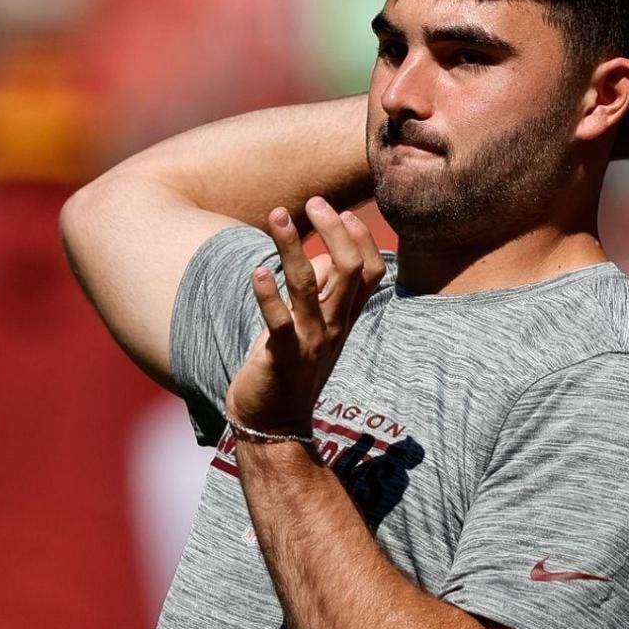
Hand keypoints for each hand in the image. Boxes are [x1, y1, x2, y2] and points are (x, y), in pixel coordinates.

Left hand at [224, 197, 386, 434]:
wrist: (274, 426)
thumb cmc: (288, 370)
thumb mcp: (311, 328)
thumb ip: (321, 294)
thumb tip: (324, 257)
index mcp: (344, 318)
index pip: (370, 271)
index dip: (361, 239)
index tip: (342, 212)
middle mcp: (334, 327)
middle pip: (350, 269)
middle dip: (334, 229)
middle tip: (313, 202)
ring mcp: (310, 342)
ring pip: (310, 285)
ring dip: (293, 247)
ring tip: (276, 215)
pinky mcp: (282, 357)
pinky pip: (279, 322)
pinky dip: (269, 295)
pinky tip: (258, 272)